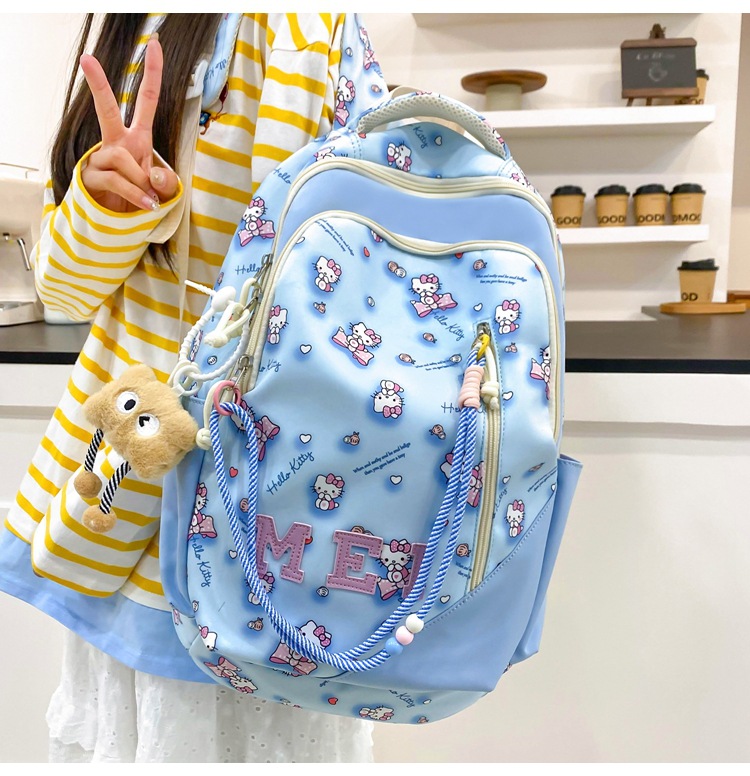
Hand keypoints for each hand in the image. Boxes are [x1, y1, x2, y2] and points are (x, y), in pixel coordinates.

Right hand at [79, 35, 178, 212]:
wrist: (121, 222)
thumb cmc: (144, 197)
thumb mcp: (165, 190)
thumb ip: (167, 181)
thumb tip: (152, 174)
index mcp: (138, 137)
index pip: (146, 101)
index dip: (153, 74)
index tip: (154, 45)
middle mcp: (118, 142)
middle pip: (106, 110)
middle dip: (99, 85)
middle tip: (86, 59)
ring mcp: (102, 158)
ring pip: (121, 158)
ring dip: (141, 182)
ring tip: (148, 198)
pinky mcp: (91, 177)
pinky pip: (117, 181)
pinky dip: (136, 195)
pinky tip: (145, 205)